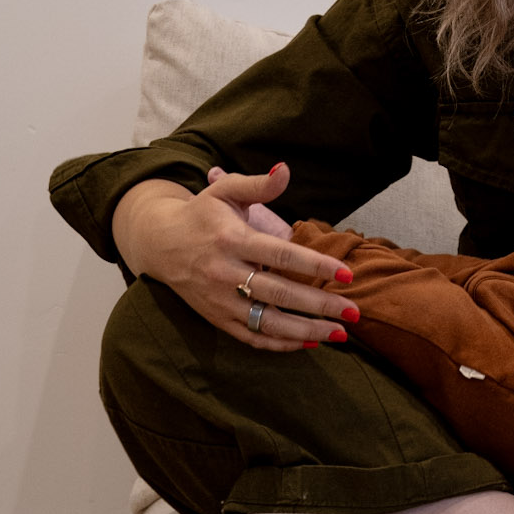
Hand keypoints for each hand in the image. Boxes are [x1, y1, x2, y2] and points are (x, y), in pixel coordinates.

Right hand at [110, 163, 359, 352]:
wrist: (159, 242)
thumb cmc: (202, 213)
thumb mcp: (226, 190)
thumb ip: (259, 184)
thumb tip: (285, 169)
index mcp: (233, 239)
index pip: (281, 255)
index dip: (315, 266)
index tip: (346, 274)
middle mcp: (225, 273)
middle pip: (280, 293)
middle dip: (319, 305)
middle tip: (354, 311)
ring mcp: (220, 300)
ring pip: (267, 322)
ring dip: (305, 331)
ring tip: (340, 334)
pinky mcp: (216, 318)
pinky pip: (250, 336)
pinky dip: (279, 344)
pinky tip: (308, 343)